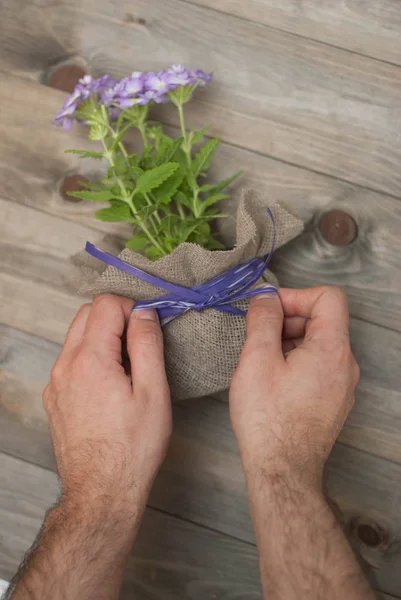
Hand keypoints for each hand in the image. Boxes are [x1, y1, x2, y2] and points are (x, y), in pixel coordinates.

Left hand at [43, 295, 171, 517]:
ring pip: (76, 337)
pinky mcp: (55, 398)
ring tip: (128, 369)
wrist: (102, 492)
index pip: (105, 304)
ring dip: (103, 338)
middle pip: (86, 314)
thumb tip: (145, 313)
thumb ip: (147, 344)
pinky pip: (70, 361)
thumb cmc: (133, 448)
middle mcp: (65, 366)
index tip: (148, 329)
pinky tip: (111, 386)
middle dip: (115, 318)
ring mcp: (56, 383)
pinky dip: (91, 359)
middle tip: (140, 345)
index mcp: (90, 360)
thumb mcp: (153, 392)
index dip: (132, 309)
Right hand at [230, 286, 359, 486]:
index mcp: (333, 349)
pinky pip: (319, 366)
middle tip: (258, 337)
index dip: (296, 296)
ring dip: (290, 341)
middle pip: (323, 320)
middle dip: (288, 319)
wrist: (282, 471)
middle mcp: (346, 365)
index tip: (269, 310)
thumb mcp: (257, 359)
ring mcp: (343, 385)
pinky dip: (296, 361)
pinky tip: (272, 380)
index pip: (328, 297)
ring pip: (319, 344)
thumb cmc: (268, 419)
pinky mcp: (334, 401)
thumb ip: (264, 319)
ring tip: (261, 362)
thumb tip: (266, 295)